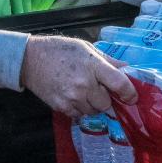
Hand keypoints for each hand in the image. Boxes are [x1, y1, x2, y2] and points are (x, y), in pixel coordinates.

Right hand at [19, 35, 136, 118]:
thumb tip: (126, 69)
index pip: (119, 83)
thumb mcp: (86, 48)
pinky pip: (79, 114)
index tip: (131, 96)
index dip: (129, 93)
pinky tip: (72, 95)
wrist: (29, 59)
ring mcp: (72, 98)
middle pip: (107, 103)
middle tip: (98, 88)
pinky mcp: (62, 107)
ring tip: (83, 91)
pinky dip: (80, 108)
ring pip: (94, 111)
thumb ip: (107, 60)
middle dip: (106, 98)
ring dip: (93, 104)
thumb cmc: (59, 50)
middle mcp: (83, 84)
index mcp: (92, 65)